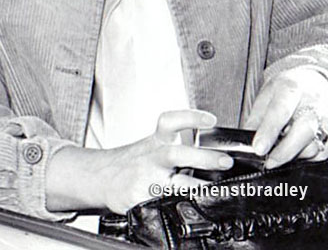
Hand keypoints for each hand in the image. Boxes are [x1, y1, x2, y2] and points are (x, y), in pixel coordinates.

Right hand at [88, 111, 232, 213]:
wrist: (101, 177)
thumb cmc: (133, 162)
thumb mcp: (152, 146)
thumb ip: (178, 147)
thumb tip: (214, 151)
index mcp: (155, 142)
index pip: (170, 122)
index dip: (191, 118)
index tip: (211, 120)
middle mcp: (152, 159)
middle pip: (175, 154)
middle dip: (203, 157)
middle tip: (225, 161)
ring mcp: (147, 180)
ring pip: (173, 184)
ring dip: (197, 186)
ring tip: (217, 190)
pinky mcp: (142, 200)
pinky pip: (165, 205)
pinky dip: (181, 206)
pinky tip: (195, 209)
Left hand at [244, 69, 327, 168]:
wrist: (315, 81)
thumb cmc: (288, 89)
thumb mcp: (266, 95)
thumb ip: (256, 119)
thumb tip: (247, 142)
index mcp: (292, 88)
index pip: (281, 111)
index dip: (269, 131)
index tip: (258, 149)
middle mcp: (315, 101)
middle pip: (303, 131)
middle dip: (284, 152)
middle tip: (268, 162)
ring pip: (314, 145)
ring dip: (294, 155)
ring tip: (282, 149)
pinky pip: (322, 153)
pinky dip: (306, 156)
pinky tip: (297, 148)